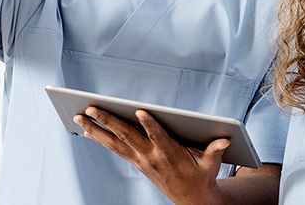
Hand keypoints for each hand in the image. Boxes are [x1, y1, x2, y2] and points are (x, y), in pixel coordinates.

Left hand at [74, 107, 228, 204]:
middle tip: (91, 108)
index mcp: (169, 153)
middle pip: (126, 136)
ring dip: (95, 130)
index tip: (141, 111)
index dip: (150, 124)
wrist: (191, 200)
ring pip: (114, 143)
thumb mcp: (212, 164)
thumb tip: (224, 139)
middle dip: (107, 121)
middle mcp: (150, 157)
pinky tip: (87, 130)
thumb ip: (215, 150)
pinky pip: (115, 149)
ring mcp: (140, 160)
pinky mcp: (136, 162)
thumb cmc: (202, 175)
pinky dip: (100, 139)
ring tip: (79, 117)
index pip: (158, 136)